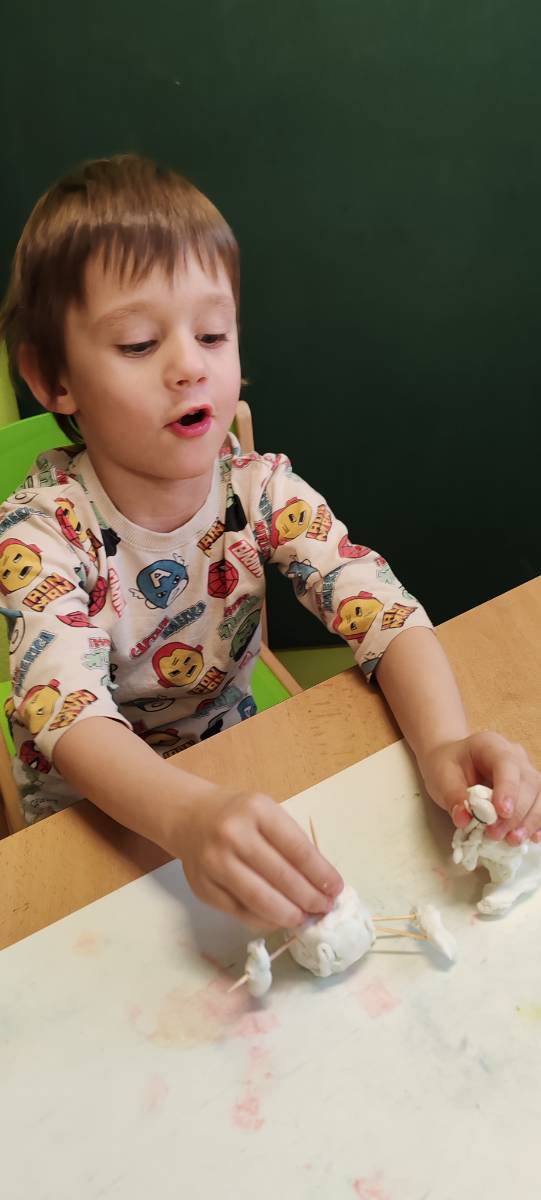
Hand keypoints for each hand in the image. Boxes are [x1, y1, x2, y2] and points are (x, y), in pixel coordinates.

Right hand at [177, 787, 343, 929]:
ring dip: (288, 914)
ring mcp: (214, 862)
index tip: (336, 889)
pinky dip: (263, 920)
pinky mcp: (202, 887)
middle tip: (324, 909)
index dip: (320, 874)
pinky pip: (239, 912)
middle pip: (281, 876)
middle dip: (309, 898)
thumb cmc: (240, 816)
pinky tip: (278, 920)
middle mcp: (233, 834)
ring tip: (304, 919)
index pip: (297, 849)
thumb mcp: (267, 814)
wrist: (190, 818)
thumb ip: (291, 844)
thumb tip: (322, 885)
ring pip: (259, 899)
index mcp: (257, 810)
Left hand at [417, 731, 540, 845]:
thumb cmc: (447, 766)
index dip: (508, 789)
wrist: (453, 761)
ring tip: (513, 840)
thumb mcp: (440, 777)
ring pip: (539, 795)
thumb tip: (463, 820)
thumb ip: (452, 797)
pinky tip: (531, 838)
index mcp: (491, 745)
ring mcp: (526, 772)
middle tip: (496, 834)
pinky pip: (540, 805)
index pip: (507, 764)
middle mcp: (515, 756)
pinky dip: (538, 823)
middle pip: (528, 783)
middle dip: (517, 813)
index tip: (502, 812)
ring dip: (530, 821)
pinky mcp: (529, 790)